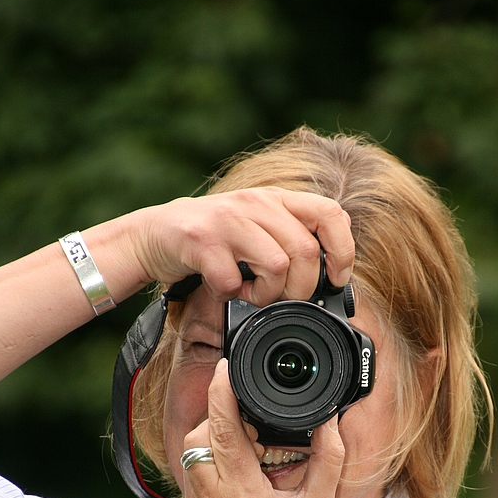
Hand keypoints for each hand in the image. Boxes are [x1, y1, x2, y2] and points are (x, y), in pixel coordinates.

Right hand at [130, 187, 353, 306]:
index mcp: (276, 199)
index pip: (330, 213)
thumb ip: (291, 239)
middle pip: (306, 251)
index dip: (343, 250)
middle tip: (282, 298)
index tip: (336, 278)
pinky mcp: (202, 241)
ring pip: (277, 265)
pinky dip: (231, 296)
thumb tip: (333, 274)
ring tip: (250, 294)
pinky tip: (223, 290)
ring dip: (267, 295)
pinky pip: (234, 281)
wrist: (154, 234)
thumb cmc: (213, 240)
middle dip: (300, 288)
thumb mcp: (258, 228)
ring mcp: (228, 220)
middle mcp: (256, 203)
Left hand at [177, 358, 344, 497]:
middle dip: (219, 421)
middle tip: (248, 426)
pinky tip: (236, 490)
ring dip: (213, 450)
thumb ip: (328, 456)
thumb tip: (331, 420)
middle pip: (199, 438)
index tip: (224, 370)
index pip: (223, 426)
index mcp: (244, 494)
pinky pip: (191, 491)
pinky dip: (210, 480)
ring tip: (245, 458)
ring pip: (191, 463)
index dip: (221, 391)